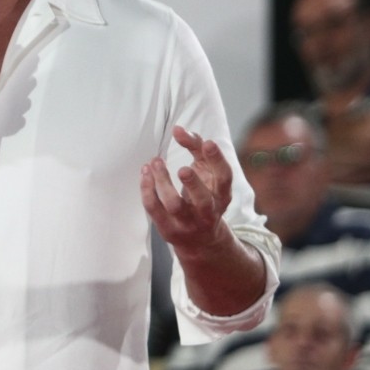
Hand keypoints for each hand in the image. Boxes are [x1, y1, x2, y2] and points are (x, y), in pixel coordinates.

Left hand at [140, 125, 232, 253]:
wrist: (201, 240)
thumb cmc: (203, 195)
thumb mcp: (207, 172)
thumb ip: (196, 148)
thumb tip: (178, 129)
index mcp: (222, 195)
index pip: (224, 178)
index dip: (217, 160)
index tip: (207, 143)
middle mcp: (208, 212)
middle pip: (203, 200)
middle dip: (193, 184)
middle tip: (183, 168)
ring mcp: (188, 223)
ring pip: (175, 206)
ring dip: (163, 183)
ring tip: (155, 162)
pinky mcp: (168, 229)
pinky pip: (154, 209)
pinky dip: (147, 189)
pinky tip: (145, 173)